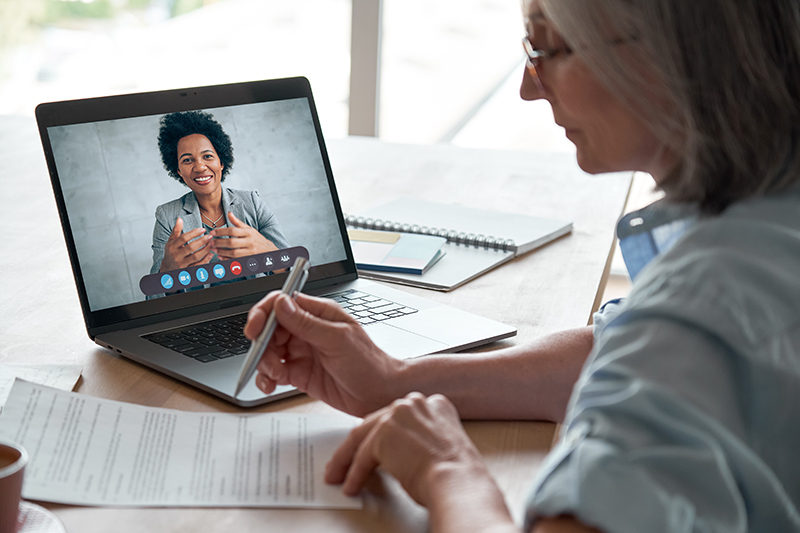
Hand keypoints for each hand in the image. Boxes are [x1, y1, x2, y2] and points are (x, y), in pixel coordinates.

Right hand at [159, 217, 213, 271]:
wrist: (167, 267)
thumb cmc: (171, 252)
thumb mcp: (171, 241)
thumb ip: (176, 230)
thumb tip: (180, 219)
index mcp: (172, 246)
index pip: (183, 238)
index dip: (194, 233)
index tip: (203, 229)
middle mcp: (176, 255)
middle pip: (191, 247)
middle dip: (202, 241)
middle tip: (210, 236)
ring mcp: (182, 264)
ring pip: (196, 257)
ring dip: (205, 250)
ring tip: (212, 244)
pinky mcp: (187, 270)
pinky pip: (198, 265)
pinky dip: (206, 260)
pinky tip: (211, 254)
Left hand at [210, 212, 278, 259]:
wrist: (269, 251)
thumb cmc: (257, 239)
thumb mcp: (249, 229)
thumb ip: (237, 222)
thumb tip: (229, 213)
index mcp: (249, 232)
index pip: (233, 230)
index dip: (221, 231)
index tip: (212, 233)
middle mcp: (250, 242)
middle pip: (232, 242)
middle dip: (219, 243)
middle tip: (211, 242)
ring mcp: (250, 252)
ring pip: (233, 253)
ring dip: (222, 252)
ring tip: (214, 249)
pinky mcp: (249, 260)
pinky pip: (236, 260)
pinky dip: (227, 259)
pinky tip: (220, 257)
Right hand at [244, 292, 404, 415]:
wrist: (379, 394)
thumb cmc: (369, 363)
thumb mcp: (337, 339)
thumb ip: (306, 323)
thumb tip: (281, 304)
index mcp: (318, 314)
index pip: (281, 304)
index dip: (264, 314)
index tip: (255, 329)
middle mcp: (307, 330)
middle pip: (270, 329)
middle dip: (262, 344)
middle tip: (266, 359)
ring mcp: (301, 352)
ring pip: (268, 351)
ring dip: (264, 363)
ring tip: (275, 375)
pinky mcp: (298, 373)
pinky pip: (273, 372)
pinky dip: (267, 378)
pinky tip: (271, 385)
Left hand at [325, 392, 489, 506]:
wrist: (457, 482)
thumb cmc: (457, 475)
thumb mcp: (442, 447)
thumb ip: (421, 440)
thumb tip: (399, 455)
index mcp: (434, 404)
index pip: (398, 418)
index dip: (383, 434)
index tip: (372, 445)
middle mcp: (414, 403)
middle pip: (376, 424)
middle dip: (359, 445)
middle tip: (345, 461)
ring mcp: (397, 415)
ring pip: (364, 438)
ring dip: (348, 460)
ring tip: (339, 475)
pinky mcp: (383, 433)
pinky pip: (362, 457)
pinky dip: (354, 475)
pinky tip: (352, 486)